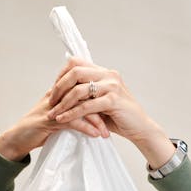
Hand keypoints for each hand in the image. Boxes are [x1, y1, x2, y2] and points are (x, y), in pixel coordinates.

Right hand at [0, 88, 109, 162]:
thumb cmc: (38, 129)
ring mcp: (53, 107)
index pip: (85, 88)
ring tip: (107, 133)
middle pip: (86, 96)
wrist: (17, 138)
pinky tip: (95, 135)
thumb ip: (72, 111)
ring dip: (96, 121)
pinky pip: (72, 122)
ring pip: (80, 108)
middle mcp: (58, 96)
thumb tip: (91, 114)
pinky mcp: (49, 120)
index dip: (100, 98)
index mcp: (60, 92)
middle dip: (102, 110)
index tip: (113, 111)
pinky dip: (86, 128)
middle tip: (115, 122)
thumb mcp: (58, 117)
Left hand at [47, 57, 176, 168]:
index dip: (62, 75)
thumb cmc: (119, 117)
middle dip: (59, 87)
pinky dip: (72, 114)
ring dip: (63, 103)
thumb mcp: (100, 102)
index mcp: (104, 72)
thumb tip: (64, 93)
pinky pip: (86, 106)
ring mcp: (112, 86)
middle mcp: (108, 75)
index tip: (54, 90)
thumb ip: (86, 94)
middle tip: (50, 101)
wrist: (140, 128)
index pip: (76, 62)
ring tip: (53, 114)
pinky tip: (63, 120)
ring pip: (79, 90)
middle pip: (75, 72)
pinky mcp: (113, 100)